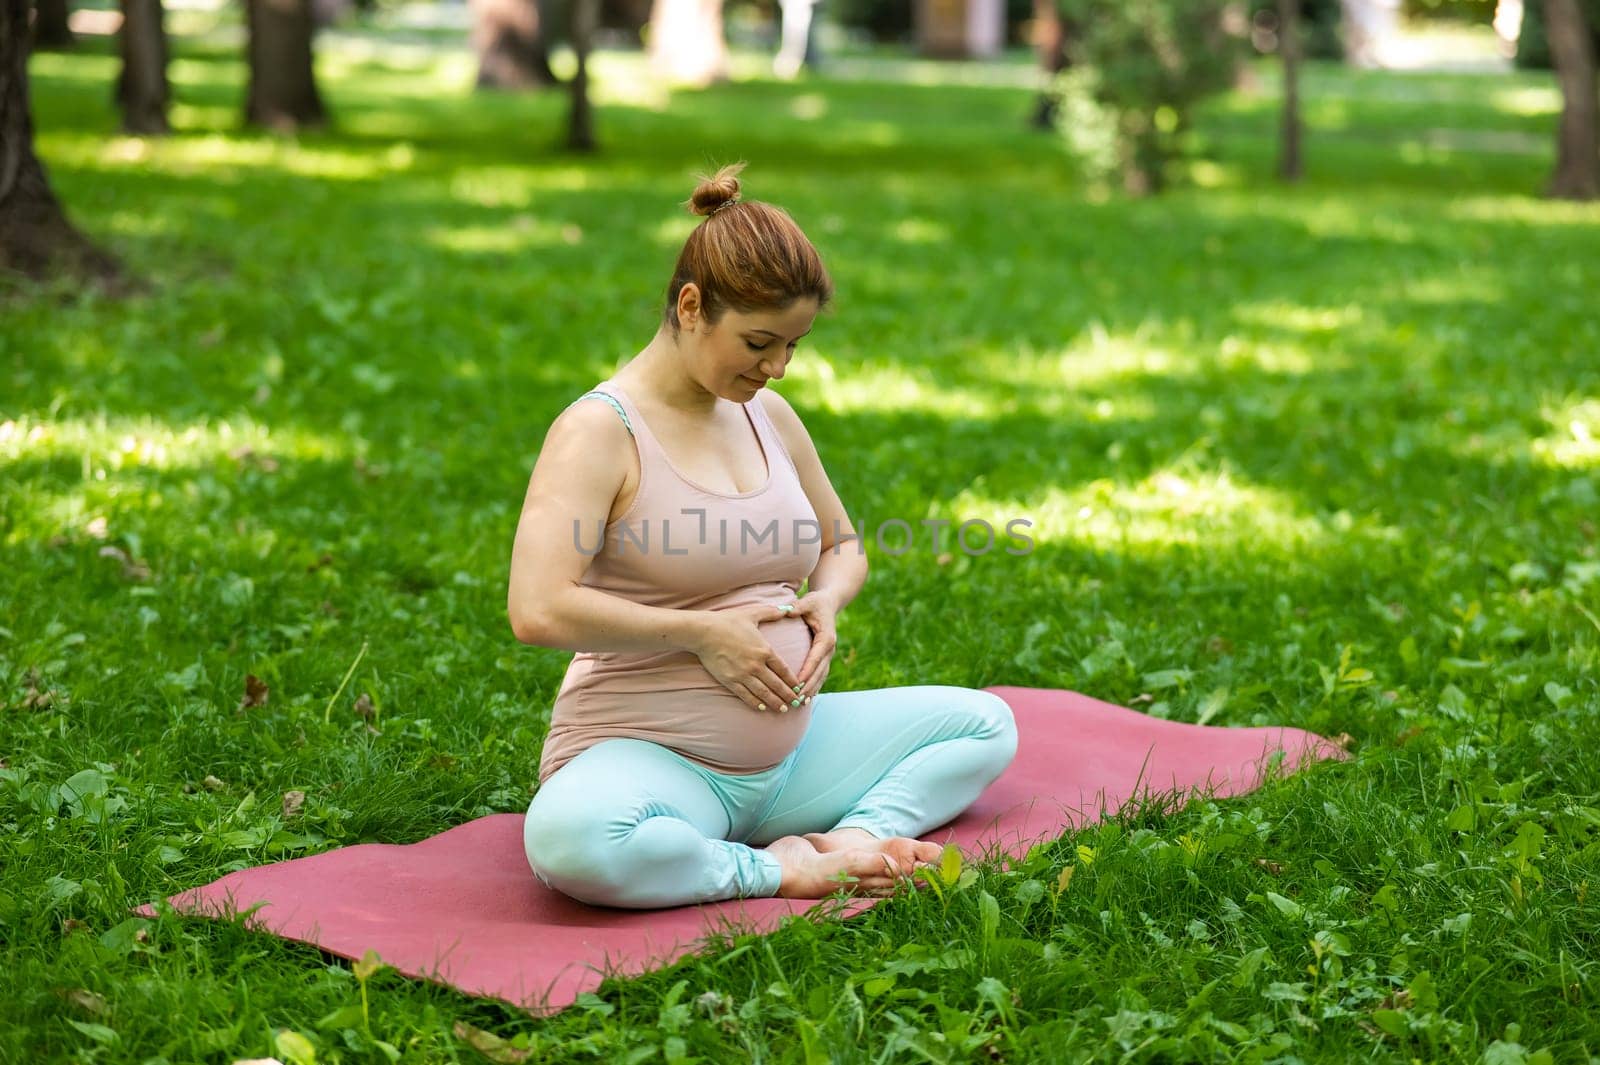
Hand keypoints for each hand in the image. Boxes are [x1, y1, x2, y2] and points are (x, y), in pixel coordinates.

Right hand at [690, 604, 805, 713]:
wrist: (704, 632)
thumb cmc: (727, 621)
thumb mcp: (752, 613)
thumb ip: (771, 612)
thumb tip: (786, 609)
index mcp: (764, 650)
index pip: (784, 670)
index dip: (793, 681)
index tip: (799, 687)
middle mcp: (756, 665)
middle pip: (777, 685)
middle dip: (788, 695)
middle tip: (796, 703)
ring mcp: (743, 675)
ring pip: (764, 693)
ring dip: (775, 703)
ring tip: (783, 709)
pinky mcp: (730, 681)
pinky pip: (746, 696)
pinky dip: (756, 703)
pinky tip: (762, 708)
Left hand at [788, 591, 837, 701]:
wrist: (828, 603)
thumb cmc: (815, 602)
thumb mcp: (807, 602)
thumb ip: (798, 607)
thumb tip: (788, 610)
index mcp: (826, 637)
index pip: (815, 657)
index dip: (807, 671)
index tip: (797, 683)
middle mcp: (829, 648)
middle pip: (819, 671)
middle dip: (809, 686)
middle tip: (797, 699)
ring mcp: (828, 655)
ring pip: (821, 676)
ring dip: (812, 690)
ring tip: (800, 703)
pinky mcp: (824, 658)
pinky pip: (820, 675)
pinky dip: (814, 687)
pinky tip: (805, 699)